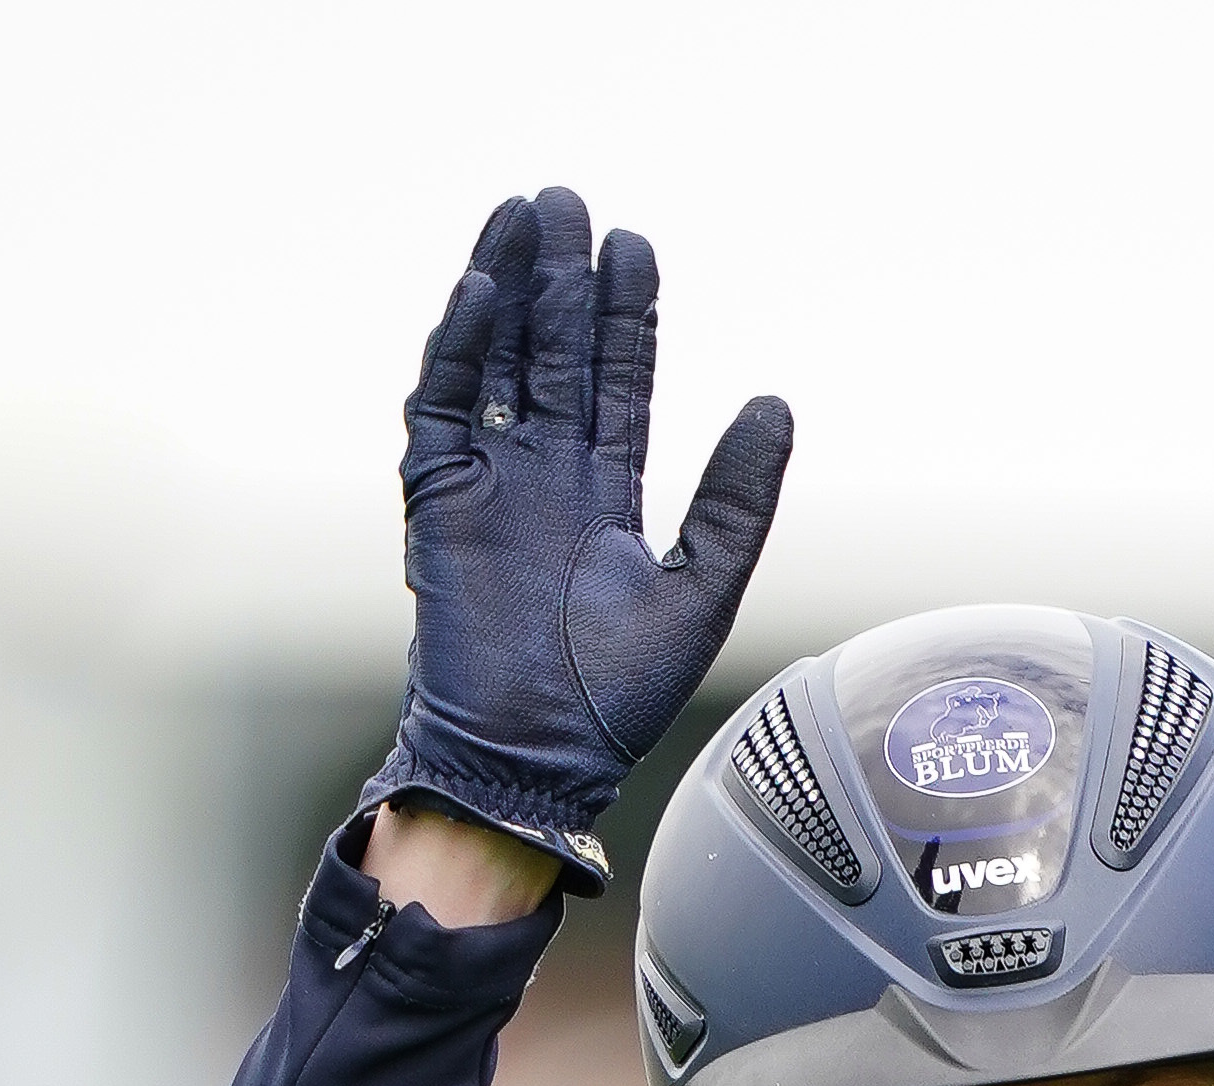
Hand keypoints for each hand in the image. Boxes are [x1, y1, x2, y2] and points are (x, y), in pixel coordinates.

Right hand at [382, 186, 792, 887]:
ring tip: (523, 214)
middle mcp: (544, 475)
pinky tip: (483, 290)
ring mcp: (488, 481)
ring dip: (509, 287)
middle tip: (569, 200)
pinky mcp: (438, 497)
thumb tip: (776, 402)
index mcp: (604, 492)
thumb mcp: (699, 593)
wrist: (529, 758)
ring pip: (497, 359)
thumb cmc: (612, 700)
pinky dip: (458, 348)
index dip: (626, 314)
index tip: (634, 244)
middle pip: (554, 351)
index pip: (617, 380)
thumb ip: (735, 502)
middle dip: (562, 278)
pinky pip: (442, 406)